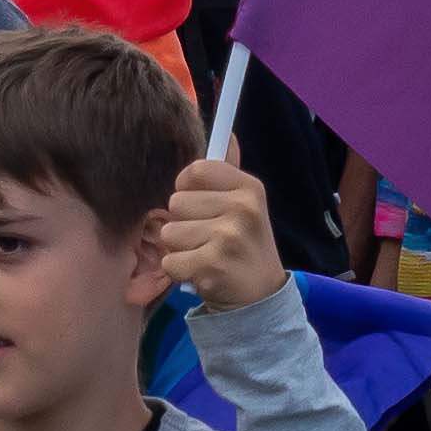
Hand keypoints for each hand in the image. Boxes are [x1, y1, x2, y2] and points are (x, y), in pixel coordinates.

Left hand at [162, 159, 285, 312]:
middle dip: (184, 223)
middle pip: (176, 203)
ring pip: (169, 233)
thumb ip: (229, 171)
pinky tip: (202, 273)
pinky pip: (170, 261)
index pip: (193, 171)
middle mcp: (242, 208)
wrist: (260, 296)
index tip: (201, 206)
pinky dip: (180, 271)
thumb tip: (228, 134)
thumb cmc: (245, 244)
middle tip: (209, 239)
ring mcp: (228, 237)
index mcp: (249, 187)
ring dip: (181, 249)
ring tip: (205, 255)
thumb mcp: (246, 205)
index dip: (187, 189)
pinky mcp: (212, 266)